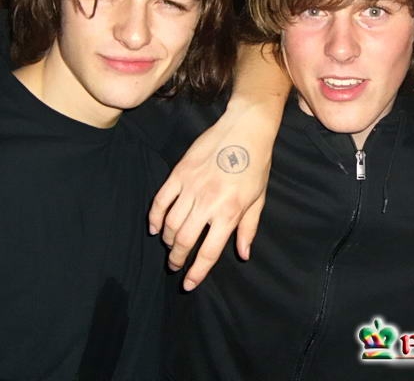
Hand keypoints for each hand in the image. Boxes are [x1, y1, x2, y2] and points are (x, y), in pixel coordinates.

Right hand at [149, 103, 273, 290]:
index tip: (188, 284)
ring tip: (170, 247)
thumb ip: (248, 228)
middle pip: (184, 241)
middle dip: (178, 259)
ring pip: (170, 224)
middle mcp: (208, 203)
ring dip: (168, 241)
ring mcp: (191, 187)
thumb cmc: (256, 164)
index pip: (209, 252)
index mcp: (229, 212)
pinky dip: (155, 217)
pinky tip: (156, 228)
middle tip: (176, 266)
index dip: (197, 272)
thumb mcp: (258, 199)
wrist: (245, 129)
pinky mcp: (179, 173)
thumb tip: (243, 254)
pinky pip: (160, 201)